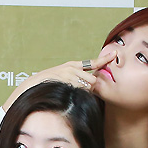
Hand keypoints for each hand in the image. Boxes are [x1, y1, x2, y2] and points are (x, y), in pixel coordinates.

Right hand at [2, 52, 117, 110]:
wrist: (33, 85)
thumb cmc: (49, 84)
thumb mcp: (63, 76)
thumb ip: (77, 77)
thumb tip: (91, 84)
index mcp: (72, 66)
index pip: (92, 63)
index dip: (104, 59)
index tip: (114, 54)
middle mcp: (72, 68)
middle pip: (93, 80)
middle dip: (90, 88)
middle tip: (79, 91)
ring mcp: (69, 74)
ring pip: (88, 86)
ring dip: (84, 92)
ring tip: (71, 91)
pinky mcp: (67, 81)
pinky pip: (81, 90)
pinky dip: (78, 93)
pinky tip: (69, 92)